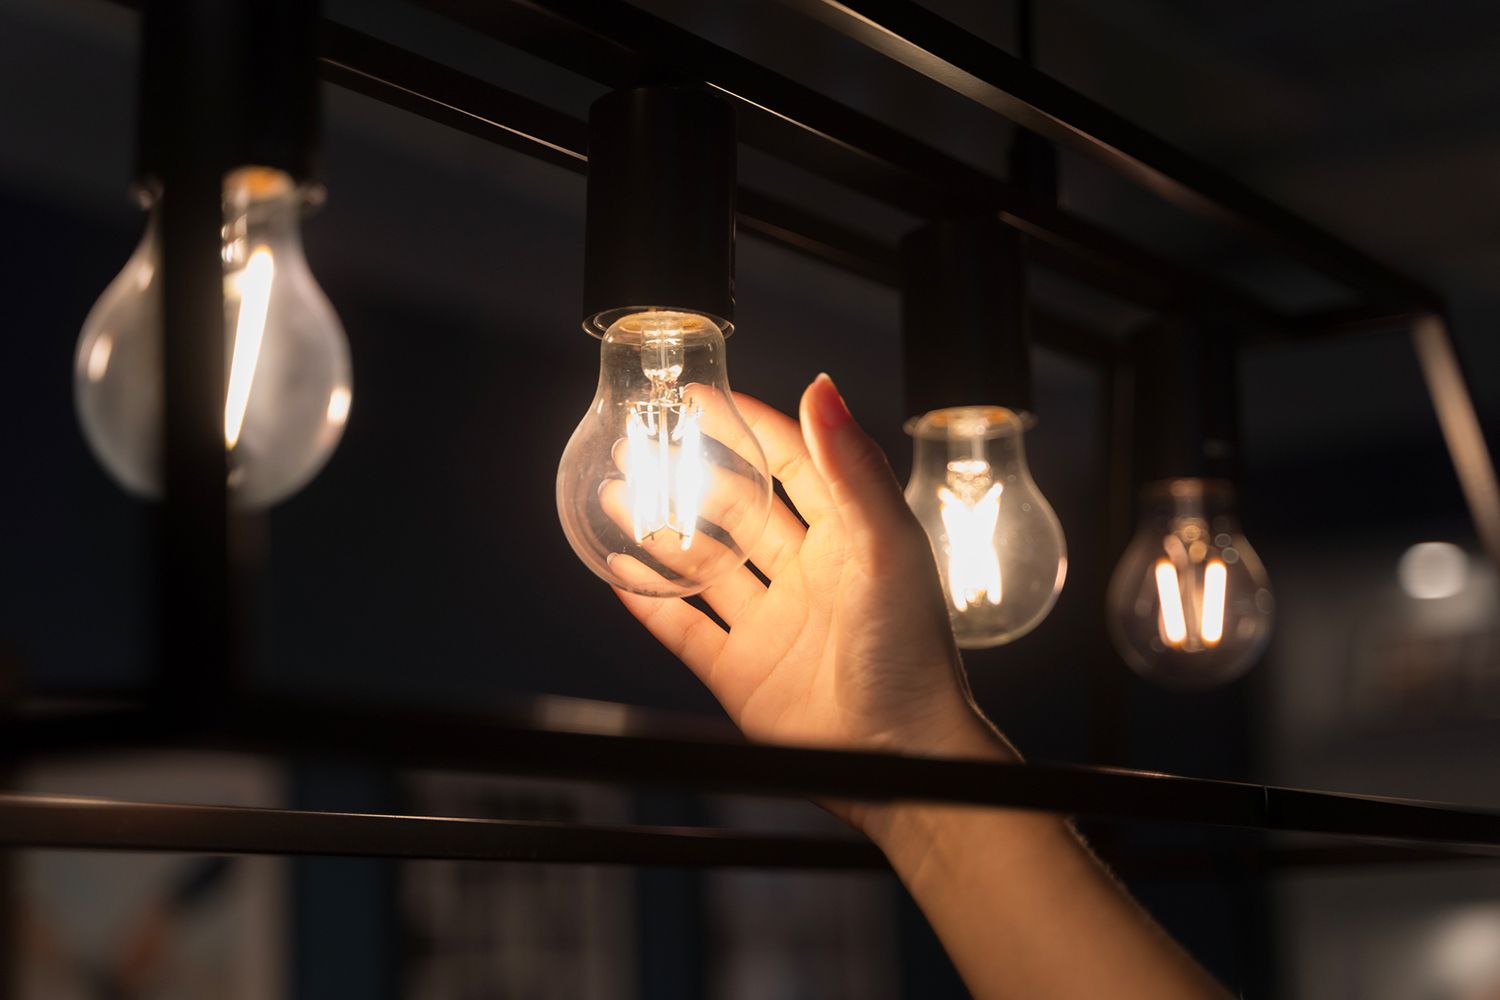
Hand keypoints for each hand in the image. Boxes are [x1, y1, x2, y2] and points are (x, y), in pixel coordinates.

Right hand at [610, 374, 1013, 834]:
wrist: (900, 759)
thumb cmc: (912, 653)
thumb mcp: (887, 546)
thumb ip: (852, 467)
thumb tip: (822, 387)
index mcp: (847, 537)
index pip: (790, 464)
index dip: (747, 427)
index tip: (699, 398)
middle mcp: (806, 575)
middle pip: (735, 509)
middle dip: (689, 474)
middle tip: (640, 445)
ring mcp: (770, 624)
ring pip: (702, 564)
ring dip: (659, 528)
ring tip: (616, 495)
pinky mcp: (741, 674)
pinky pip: (684, 629)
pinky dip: (649, 602)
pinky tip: (618, 571)